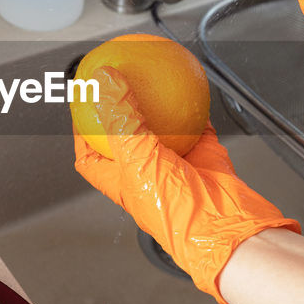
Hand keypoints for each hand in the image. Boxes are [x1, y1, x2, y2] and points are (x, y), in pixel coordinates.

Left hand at [73, 67, 299, 303]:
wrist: (224, 225)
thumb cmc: (174, 209)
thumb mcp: (137, 159)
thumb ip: (121, 118)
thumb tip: (104, 81)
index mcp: (121, 180)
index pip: (91, 155)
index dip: (82, 133)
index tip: (80, 106)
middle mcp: (147, 171)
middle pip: (127, 138)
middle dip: (121, 115)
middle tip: (118, 85)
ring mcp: (177, 164)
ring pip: (164, 129)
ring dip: (158, 107)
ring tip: (150, 79)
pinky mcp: (205, 156)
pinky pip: (199, 126)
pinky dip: (196, 109)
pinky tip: (192, 88)